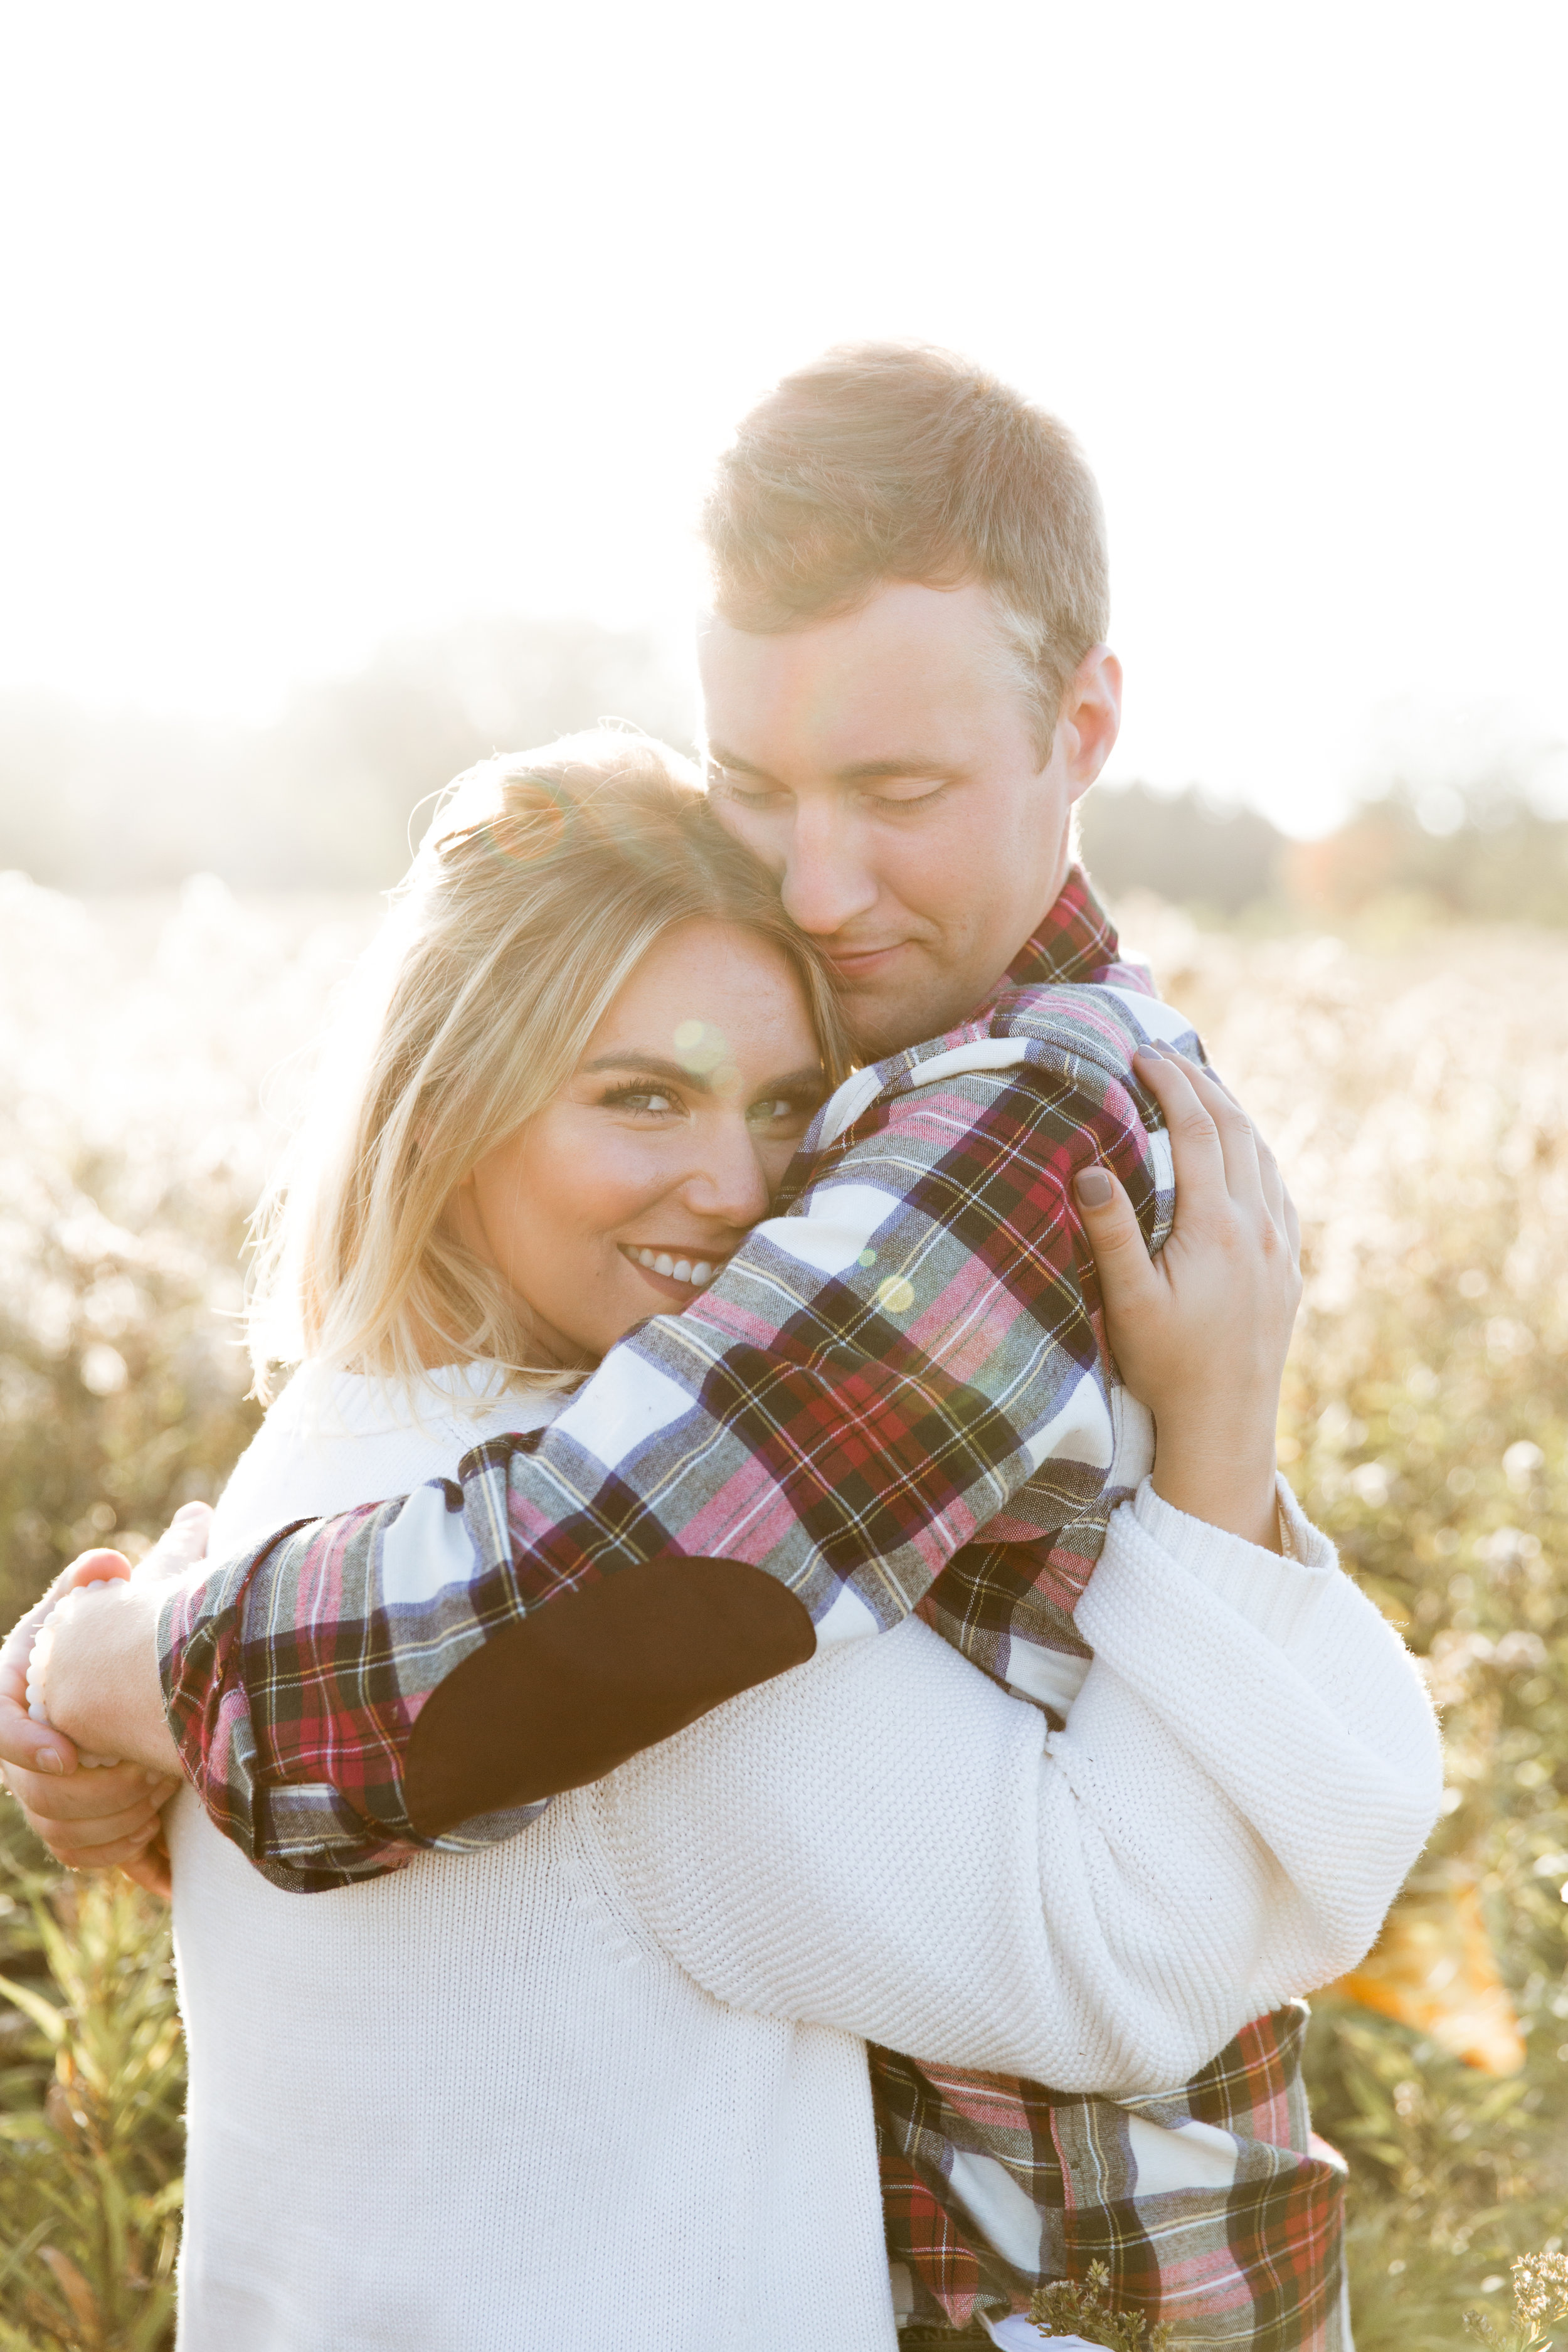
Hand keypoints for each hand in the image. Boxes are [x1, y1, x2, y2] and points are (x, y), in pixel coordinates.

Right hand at [0, 1503, 210, 1877]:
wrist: (143, 1687)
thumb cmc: (125, 1636)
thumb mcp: (126, 1602)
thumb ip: (124, 1577)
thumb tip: (137, 1546)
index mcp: (23, 1689)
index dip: (24, 1743)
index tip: (68, 1751)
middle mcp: (26, 1742)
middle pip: (34, 1786)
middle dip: (97, 1785)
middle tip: (150, 1775)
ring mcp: (43, 1787)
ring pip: (58, 1826)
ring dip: (113, 1817)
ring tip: (162, 1798)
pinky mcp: (73, 1823)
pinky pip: (80, 1853)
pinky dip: (118, 1850)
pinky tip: (159, 1838)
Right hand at [1072, 1048, 1300, 1548]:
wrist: (1226, 1424)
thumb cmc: (1166, 1367)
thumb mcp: (1127, 1303)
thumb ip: (1110, 1233)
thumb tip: (1090, 1167)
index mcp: (1216, 1228)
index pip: (1197, 1131)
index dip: (1170, 1084)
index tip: (1142, 1054)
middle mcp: (1258, 1226)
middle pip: (1236, 1129)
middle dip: (1201, 1083)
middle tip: (1166, 1054)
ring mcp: (1281, 1245)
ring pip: (1263, 1154)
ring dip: (1232, 1111)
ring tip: (1201, 1085)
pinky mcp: (1289, 1266)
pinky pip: (1277, 1186)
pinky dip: (1255, 1150)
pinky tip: (1240, 1150)